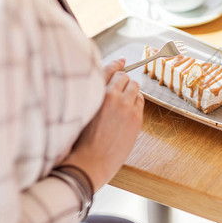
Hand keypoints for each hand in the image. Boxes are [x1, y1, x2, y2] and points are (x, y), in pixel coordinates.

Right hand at [62, 58, 143, 189]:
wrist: (91, 162)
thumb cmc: (80, 139)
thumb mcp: (81, 110)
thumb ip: (92, 95)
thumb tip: (105, 83)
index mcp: (94, 93)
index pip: (108, 70)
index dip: (116, 64)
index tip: (122, 60)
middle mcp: (111, 97)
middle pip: (124, 77)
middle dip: (123, 80)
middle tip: (120, 88)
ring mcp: (126, 107)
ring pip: (135, 87)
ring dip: (130, 90)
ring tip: (124, 100)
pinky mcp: (136, 118)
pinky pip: (140, 100)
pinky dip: (136, 100)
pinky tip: (129, 108)